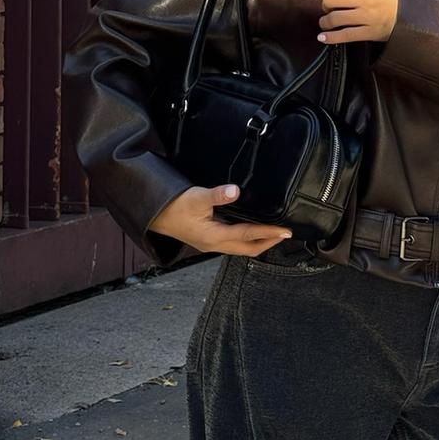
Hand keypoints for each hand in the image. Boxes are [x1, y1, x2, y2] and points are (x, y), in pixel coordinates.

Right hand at [148, 184, 293, 256]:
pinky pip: (233, 242)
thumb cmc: (171, 206)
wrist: (152, 214)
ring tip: (273, 232)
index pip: (249, 236)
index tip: (286, 231)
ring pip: (241, 247)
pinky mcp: (207, 239)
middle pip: (249, 249)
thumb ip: (216, 195)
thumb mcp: (195, 198)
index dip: (269, 232)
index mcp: (213, 237)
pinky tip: (250, 229)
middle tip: (285, 234)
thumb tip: (234, 191)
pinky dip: (247, 238)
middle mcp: (214, 244)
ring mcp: (211, 243)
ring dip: (259, 241)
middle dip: (269, 242)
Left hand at [304, 0, 397, 43]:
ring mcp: (366, 16)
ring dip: (326, 21)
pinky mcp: (369, 32)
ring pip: (335, 19)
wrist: (417, 9)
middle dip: (326, 3)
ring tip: (326, 21)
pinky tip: (323, 38)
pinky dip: (331, 38)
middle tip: (328, 5)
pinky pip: (344, 36)